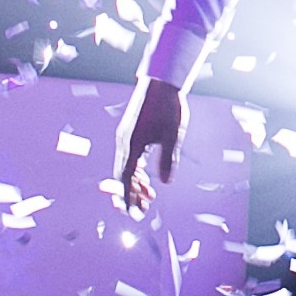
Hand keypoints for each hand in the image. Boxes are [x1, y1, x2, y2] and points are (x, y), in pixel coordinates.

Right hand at [113, 76, 183, 216]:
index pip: (125, 178)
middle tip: (143, 209)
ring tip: (149, 195)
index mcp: (131, 144)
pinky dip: (136, 169)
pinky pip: (129, 156)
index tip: (132, 212)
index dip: (128, 197)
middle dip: (131, 194)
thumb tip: (165, 182)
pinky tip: (146, 177)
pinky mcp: (130, 132)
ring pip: (126, 166)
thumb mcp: (172, 136)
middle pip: (122, 175)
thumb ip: (167, 160)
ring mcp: (125, 136)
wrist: (161, 82)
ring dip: (135, 182)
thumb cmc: (169, 107)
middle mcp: (123, 142)